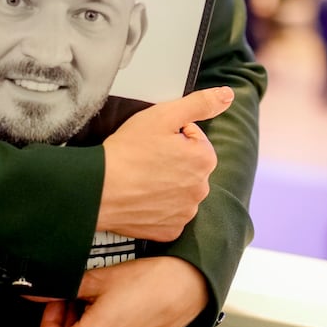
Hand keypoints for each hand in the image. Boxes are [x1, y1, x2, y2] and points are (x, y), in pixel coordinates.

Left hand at [35, 257, 208, 326]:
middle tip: (78, 293)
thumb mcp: (100, 277)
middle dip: (67, 319)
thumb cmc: (153, 281)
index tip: (57, 303)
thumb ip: (66, 286)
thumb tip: (43, 289)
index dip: (46, 323)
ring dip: (86, 323)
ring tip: (100, 295)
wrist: (189, 284)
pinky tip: (117, 303)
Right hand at [97, 86, 232, 241]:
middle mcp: (201, 189)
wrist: (99, 189)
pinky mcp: (169, 230)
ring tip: (141, 177)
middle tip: (145, 157)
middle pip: (189, 165)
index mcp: (204, 159)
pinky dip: (158, 206)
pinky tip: (141, 197)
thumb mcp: (164, 115)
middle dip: (172, 159)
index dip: (172, 134)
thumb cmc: (128, 151)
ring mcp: (185, 212)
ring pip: (180, 190)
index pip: (193, 138)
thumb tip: (227, 95)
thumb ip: (200, 104)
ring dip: (166, 183)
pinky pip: (169, 214)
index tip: (153, 140)